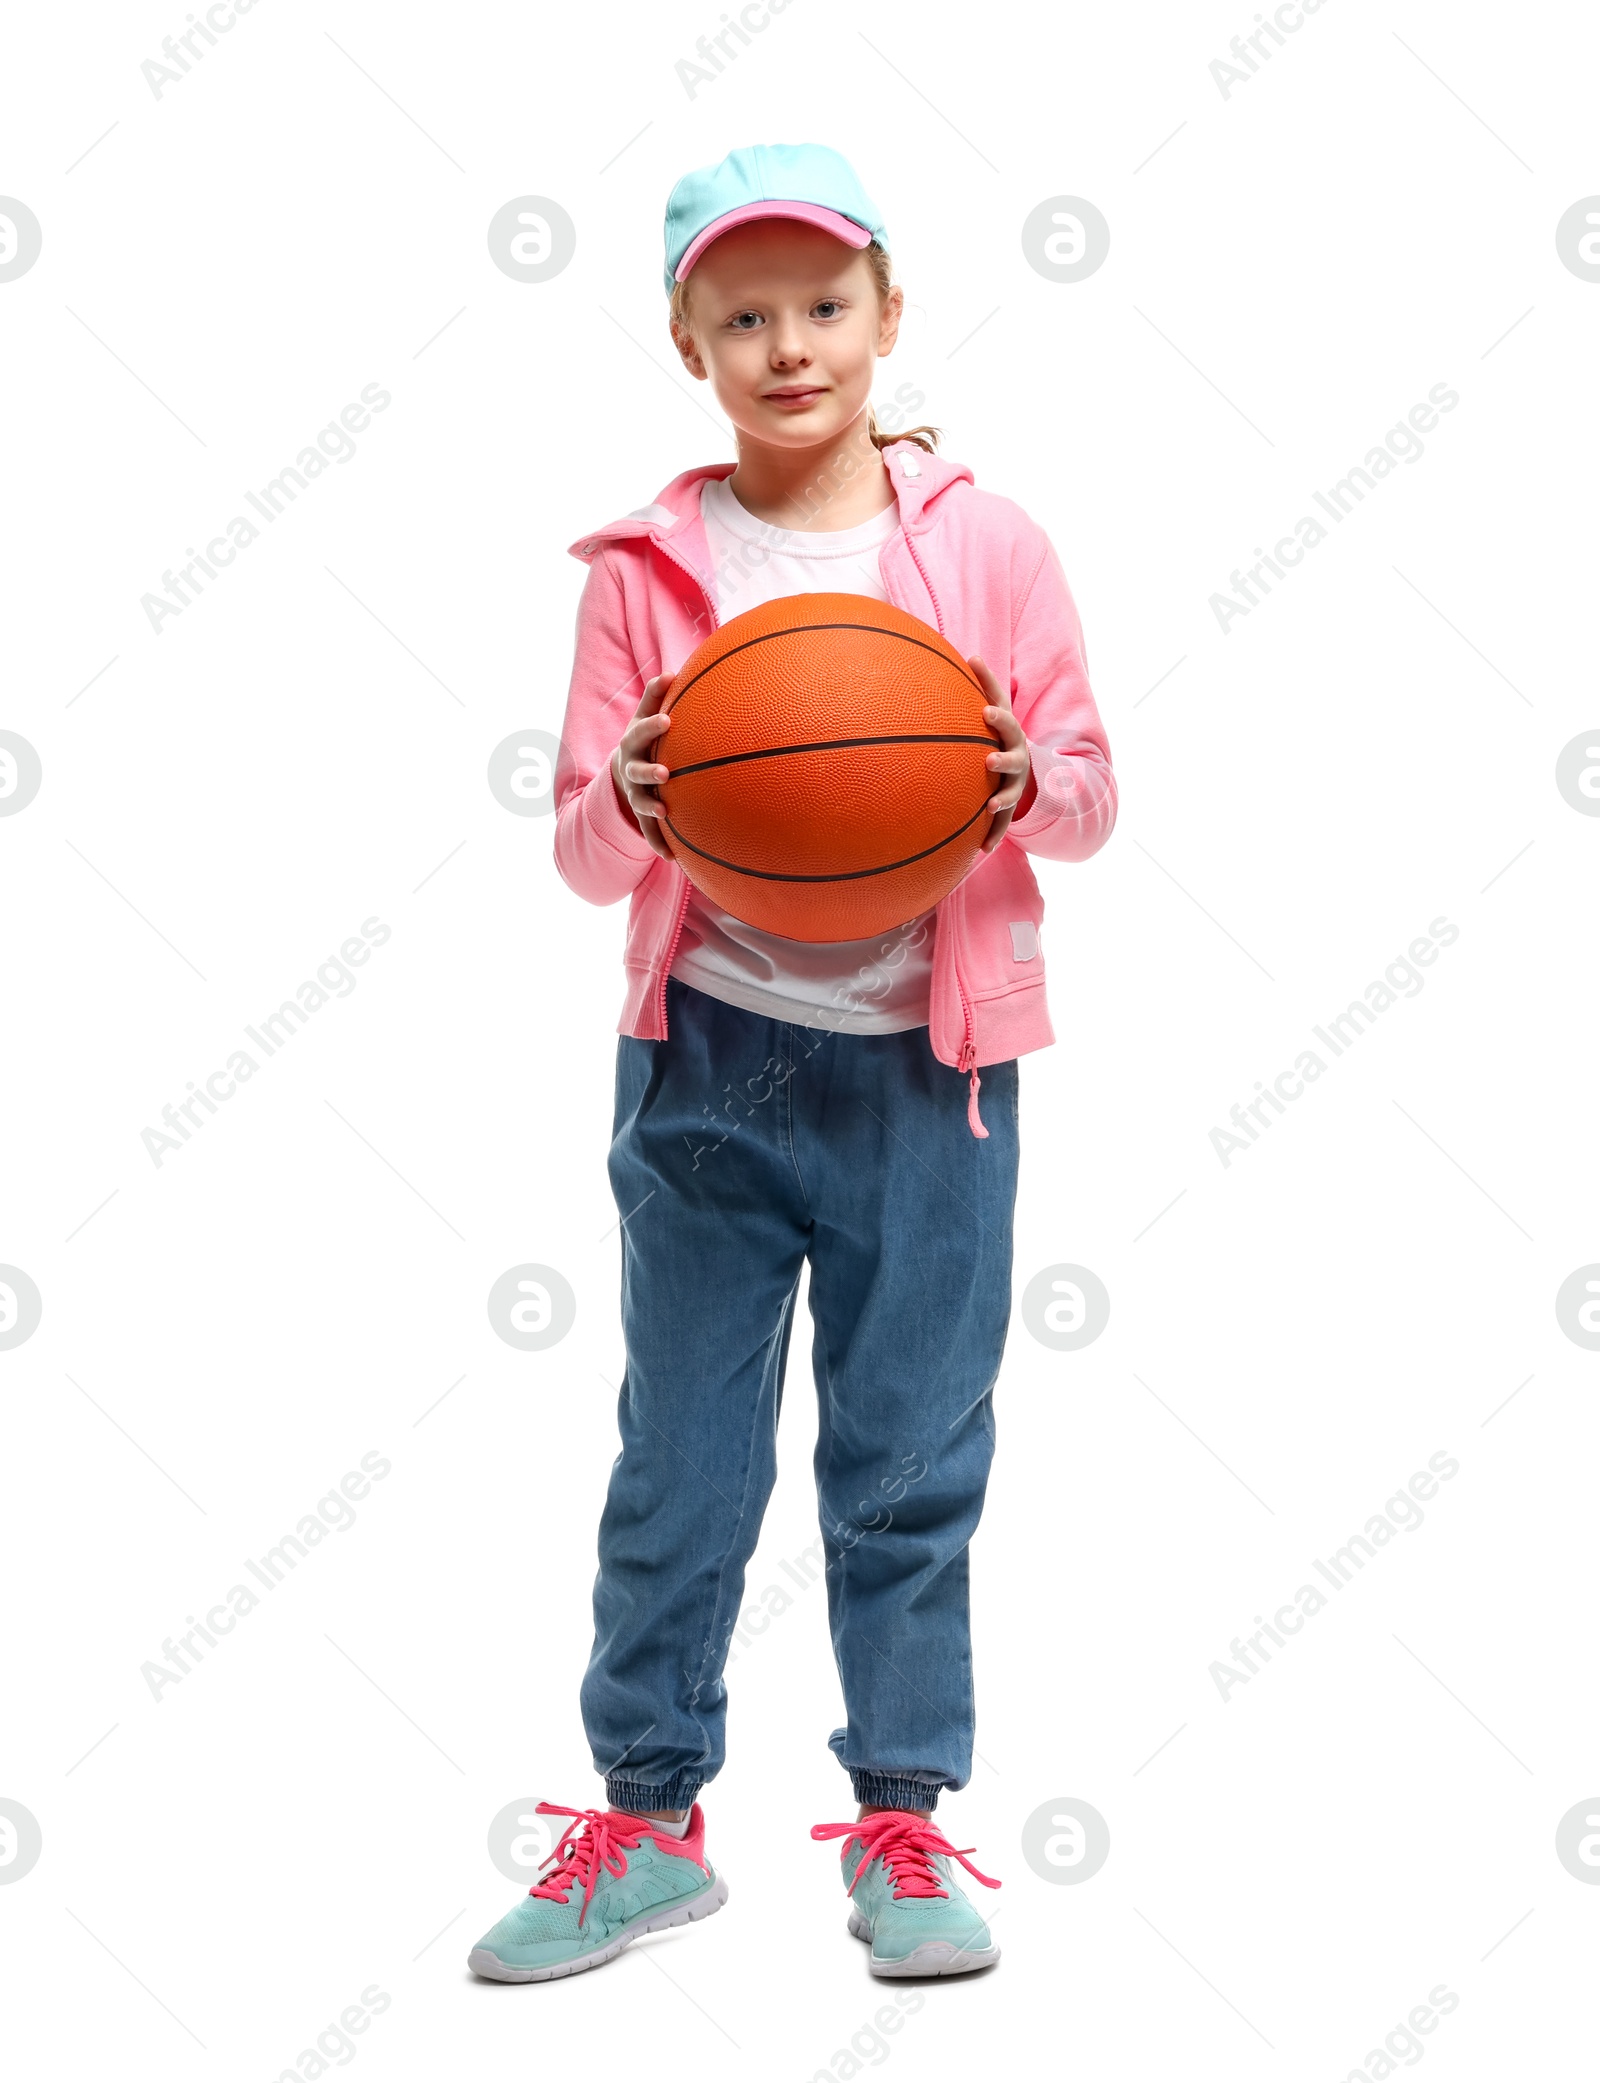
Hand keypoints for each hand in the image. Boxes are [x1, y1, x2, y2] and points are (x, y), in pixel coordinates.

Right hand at [611, 675, 674, 860]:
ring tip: (664, 811)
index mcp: (633, 743)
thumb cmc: (645, 737)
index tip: (668, 721)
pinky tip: (671, 857)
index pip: (642, 732)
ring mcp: (634, 792)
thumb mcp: (646, 716)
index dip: (653, 726)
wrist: (624, 769)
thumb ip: (656, 697)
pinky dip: (658, 843)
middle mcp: (630, 768)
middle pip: (636, 770)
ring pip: (640, 801)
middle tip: (665, 772)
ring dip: (650, 807)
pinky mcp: (641, 814)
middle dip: (648, 771)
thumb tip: (673, 671)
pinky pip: (648, 830)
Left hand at [970, 656, 1029, 852]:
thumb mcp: (995, 710)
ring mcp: (1015, 784)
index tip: (984, 710)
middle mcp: (1017, 758)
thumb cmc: (999, 733)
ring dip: (1001, 799)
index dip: (998, 715)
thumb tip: (968, 652)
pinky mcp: (1009, 808)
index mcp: (1010, 733)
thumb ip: (984, 685)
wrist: (1028, 768)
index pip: (1005, 718)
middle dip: (1003, 758)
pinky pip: (1002, 824)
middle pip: (1014, 757)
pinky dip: (993, 836)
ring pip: (1010, 793)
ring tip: (988, 806)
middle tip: (989, 759)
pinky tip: (981, 850)